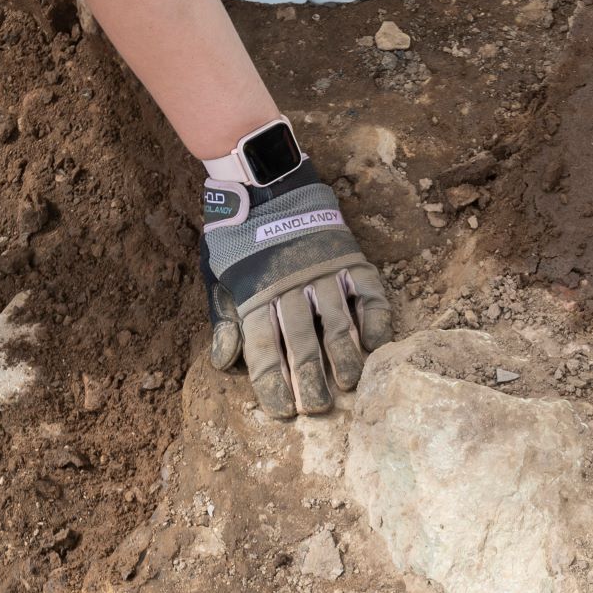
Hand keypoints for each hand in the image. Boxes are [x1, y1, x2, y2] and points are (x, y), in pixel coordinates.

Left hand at [202, 157, 392, 419]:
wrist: (265, 181)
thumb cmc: (237, 236)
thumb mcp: (216, 274)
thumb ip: (223, 318)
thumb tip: (224, 362)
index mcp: (254, 294)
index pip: (264, 349)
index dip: (273, 383)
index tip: (283, 411)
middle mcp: (290, 286)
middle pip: (302, 342)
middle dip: (310, 380)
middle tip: (319, 409)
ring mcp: (323, 271)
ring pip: (337, 323)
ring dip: (345, 358)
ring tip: (350, 385)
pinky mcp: (349, 257)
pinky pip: (368, 294)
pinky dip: (374, 320)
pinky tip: (376, 345)